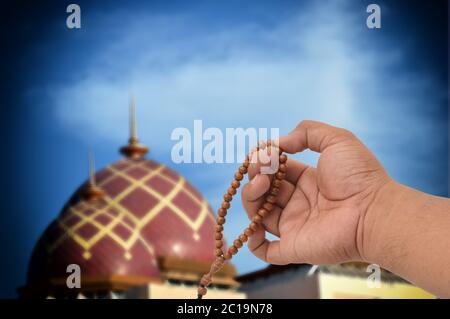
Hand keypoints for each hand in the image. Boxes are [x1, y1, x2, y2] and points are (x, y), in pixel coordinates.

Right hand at [242, 120, 390, 264]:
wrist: (373, 211)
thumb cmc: (359, 176)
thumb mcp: (337, 140)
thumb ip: (308, 132)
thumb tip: (280, 142)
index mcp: (307, 181)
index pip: (276, 171)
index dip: (265, 160)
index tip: (263, 151)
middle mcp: (298, 204)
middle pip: (263, 191)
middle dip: (255, 175)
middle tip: (260, 166)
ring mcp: (294, 226)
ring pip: (258, 215)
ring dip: (250, 197)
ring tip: (261, 183)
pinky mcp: (292, 247)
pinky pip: (264, 250)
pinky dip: (251, 239)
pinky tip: (254, 222)